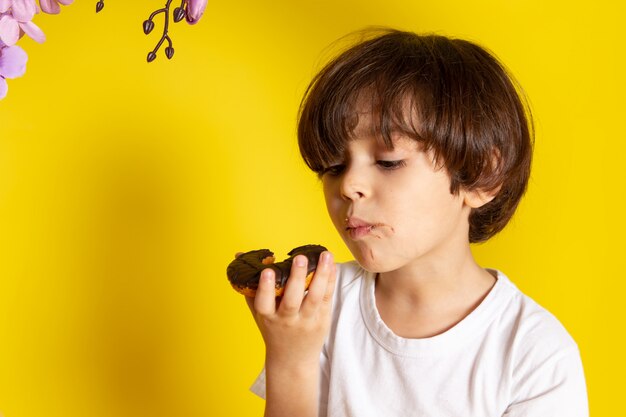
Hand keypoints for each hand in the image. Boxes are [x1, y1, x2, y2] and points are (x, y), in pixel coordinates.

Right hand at [245, 251, 336, 367]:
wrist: (292, 360)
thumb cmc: (273, 329)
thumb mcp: (258, 310)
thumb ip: (250, 283)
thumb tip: (239, 255)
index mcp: (268, 317)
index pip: (264, 303)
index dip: (266, 288)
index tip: (268, 271)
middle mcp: (287, 320)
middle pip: (292, 300)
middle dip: (296, 278)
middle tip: (300, 257)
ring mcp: (306, 321)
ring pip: (315, 298)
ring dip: (321, 275)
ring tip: (325, 255)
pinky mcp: (322, 320)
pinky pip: (328, 298)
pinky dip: (331, 281)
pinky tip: (332, 264)